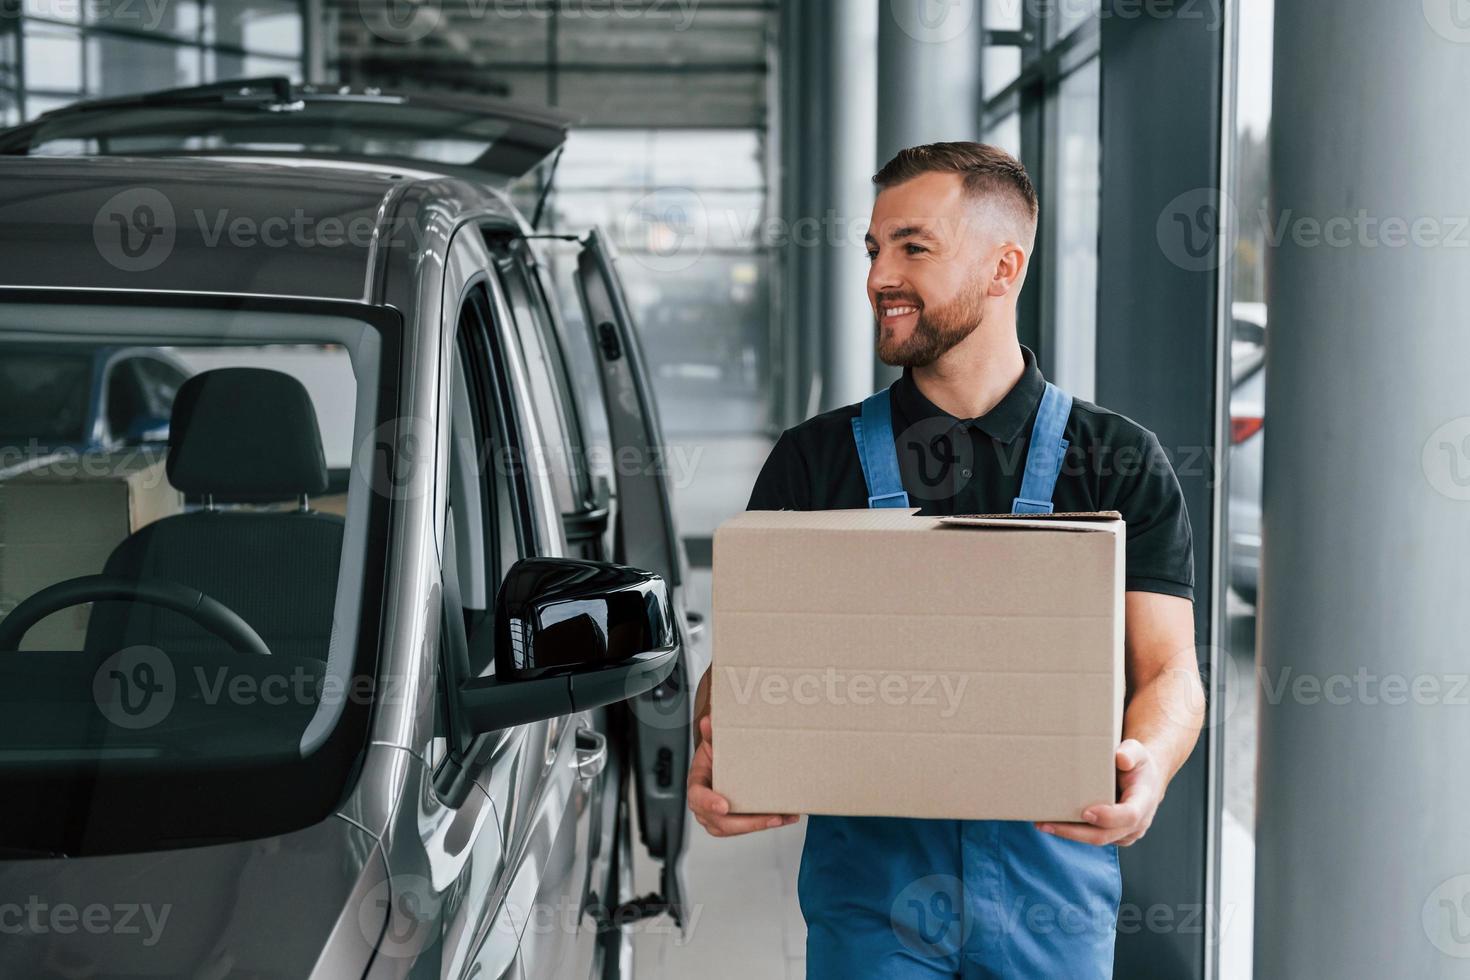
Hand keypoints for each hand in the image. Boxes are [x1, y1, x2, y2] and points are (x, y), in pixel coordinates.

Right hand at [687, 715, 799, 836]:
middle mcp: (705, 806)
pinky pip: (748, 828)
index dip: (709, 803)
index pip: (697, 797)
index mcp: (698, 785)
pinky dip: (767, 823)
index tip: (724, 806)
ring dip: (760, 825)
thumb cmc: (713, 758)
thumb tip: (709, 721)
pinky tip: (785, 817)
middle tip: (767, 817)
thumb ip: (710, 735)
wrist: (718, 766)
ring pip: (736, 829)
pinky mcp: (734, 822)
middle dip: (746, 823)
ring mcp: (718, 818)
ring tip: (781, 817)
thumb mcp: (711, 744)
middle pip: (720, 822)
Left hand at [1033, 738, 1163, 846]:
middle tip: (1046, 823)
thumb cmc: (1137, 763)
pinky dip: (1073, 832)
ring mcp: (1125, 833)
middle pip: (1105, 835)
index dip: (1108, 817)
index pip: (1129, 815)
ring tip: (1041, 823)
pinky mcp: (1114, 836)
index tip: (1085, 812)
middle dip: (1074, 832)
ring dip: (1068, 834)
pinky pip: (1093, 837)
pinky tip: (1052, 823)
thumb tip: (1120, 759)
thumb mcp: (1137, 751)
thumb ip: (1131, 752)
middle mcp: (1137, 823)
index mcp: (1144, 802)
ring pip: (1096, 839)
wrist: (1145, 780)